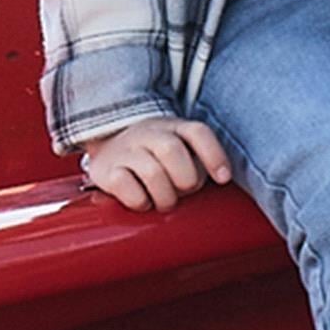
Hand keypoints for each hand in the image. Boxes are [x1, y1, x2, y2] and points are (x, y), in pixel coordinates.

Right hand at [79, 117, 231, 212]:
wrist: (106, 146)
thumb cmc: (154, 156)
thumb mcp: (180, 149)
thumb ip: (199, 161)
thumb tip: (218, 182)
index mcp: (173, 127)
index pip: (197, 132)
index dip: (214, 155)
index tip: (223, 179)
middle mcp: (148, 134)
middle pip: (172, 151)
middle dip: (185, 179)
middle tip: (183, 191)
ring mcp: (125, 150)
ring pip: (152, 172)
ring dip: (165, 196)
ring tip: (165, 202)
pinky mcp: (106, 170)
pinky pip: (124, 186)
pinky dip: (139, 201)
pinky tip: (143, 201)